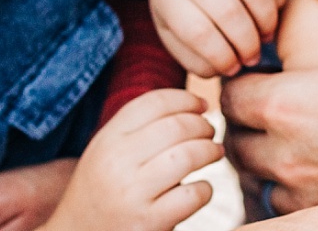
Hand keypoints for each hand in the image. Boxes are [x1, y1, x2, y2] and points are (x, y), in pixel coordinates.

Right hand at [42, 89, 221, 230]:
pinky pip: (192, 195)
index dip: (187, 99)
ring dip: (211, 151)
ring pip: (188, 156)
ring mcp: (132, 195)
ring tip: (214, 152)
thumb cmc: (103, 189)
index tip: (202, 106)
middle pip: (177, 126)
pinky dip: (205, 189)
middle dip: (203, 126)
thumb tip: (193, 105)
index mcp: (107, 139)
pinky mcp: (148, 223)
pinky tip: (201, 188)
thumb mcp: (107, 151)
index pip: (155, 102)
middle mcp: (117, 164)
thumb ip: (139, 126)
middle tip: (210, 132)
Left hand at [148, 0, 286, 76]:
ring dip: (267, 20)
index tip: (232, 69)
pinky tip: (273, 10)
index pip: (199, 32)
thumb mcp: (171, 28)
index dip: (222, 57)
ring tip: (265, 36)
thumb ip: (192, 56)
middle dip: (247, 42)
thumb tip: (222, 70)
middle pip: (229, 11)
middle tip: (253, 56)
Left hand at [219, 0, 317, 226]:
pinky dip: (296, 189)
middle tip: (272, 101)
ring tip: (294, 136)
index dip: (239, 77)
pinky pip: (294, 211)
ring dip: (267, 159)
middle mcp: (293, 157)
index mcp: (293, 104)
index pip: (230, 95)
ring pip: (261, 182)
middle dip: (246, 120)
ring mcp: (316, 195)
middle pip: (236, 144)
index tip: (261, 68)